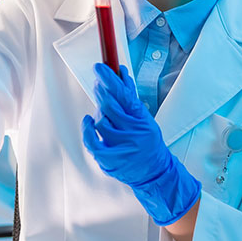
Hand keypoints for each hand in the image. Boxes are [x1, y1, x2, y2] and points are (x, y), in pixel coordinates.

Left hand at [82, 63, 200, 225]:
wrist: (154, 172)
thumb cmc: (147, 142)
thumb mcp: (144, 118)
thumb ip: (130, 96)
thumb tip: (120, 73)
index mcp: (142, 120)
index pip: (124, 94)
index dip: (110, 79)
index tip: (100, 67)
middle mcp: (133, 133)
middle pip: (110, 105)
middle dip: (101, 91)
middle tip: (98, 83)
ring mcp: (121, 147)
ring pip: (100, 121)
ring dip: (97, 113)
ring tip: (102, 113)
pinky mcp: (110, 160)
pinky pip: (92, 141)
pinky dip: (87, 129)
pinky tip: (88, 122)